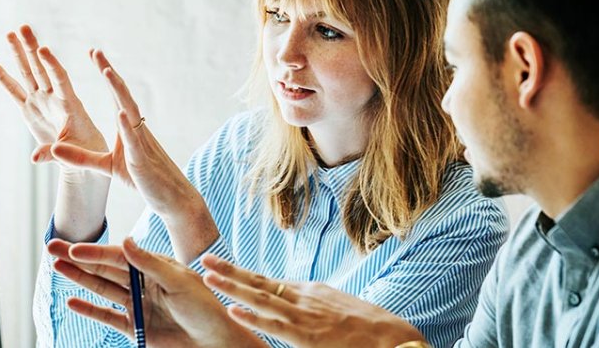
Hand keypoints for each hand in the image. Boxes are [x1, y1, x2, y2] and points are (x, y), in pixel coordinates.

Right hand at [0, 25, 107, 165]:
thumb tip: (34, 159)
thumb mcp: (75, 154)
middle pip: (41, 68)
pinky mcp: (30, 109)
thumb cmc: (86, 152)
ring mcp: (41, 102)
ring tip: (10, 33)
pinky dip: (2, 77)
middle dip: (32, 48)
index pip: (60, 79)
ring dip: (19, 54)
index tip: (44, 48)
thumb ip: (55, 153)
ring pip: (28, 73)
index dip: (52, 64)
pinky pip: (13, 91)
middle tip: (24, 27)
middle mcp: (54, 98)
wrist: (83, 156)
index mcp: (70, 104)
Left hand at [49, 50, 218, 260]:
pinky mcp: (142, 160)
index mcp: (128, 128)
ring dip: (119, 91)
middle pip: (122, 95)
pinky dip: (127, 126)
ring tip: (107, 71)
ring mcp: (141, 142)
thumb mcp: (106, 167)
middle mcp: (136, 129)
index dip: (106, 74)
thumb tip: (54, 148)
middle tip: (96, 51)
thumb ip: (81, 157)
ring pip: (129, 111)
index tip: (94, 54)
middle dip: (109, 72)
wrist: (171, 198)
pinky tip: (121, 113)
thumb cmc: (143, 179)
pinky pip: (134, 140)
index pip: (116, 96)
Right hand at [49, 238, 264, 347]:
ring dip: (79, 278)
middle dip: (78, 258)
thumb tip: (125, 241)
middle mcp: (144, 282)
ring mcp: (138, 305)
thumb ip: (150, 264)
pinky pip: (107, 317)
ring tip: (56, 267)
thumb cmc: (205, 307)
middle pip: (105, 268)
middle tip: (51, 247)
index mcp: (156, 266)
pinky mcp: (136, 328)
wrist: (215, 341)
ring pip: (102, 289)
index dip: (95, 252)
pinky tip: (72, 301)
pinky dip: (90, 309)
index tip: (73, 247)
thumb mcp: (180, 282)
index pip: (119, 256)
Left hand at [201, 254, 426, 347]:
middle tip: (205, 258)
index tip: (220, 265)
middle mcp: (303, 298)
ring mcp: (305, 316)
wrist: (394, 339)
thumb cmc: (368, 329)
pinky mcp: (308, 337)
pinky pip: (275, 325)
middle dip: (230, 271)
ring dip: (232, 287)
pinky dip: (253, 316)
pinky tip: (233, 309)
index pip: (267, 281)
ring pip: (261, 298)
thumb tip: (300, 311)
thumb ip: (314, 309)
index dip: (242, 274)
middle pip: (258, 282)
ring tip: (208, 276)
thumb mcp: (337, 310)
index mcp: (309, 291)